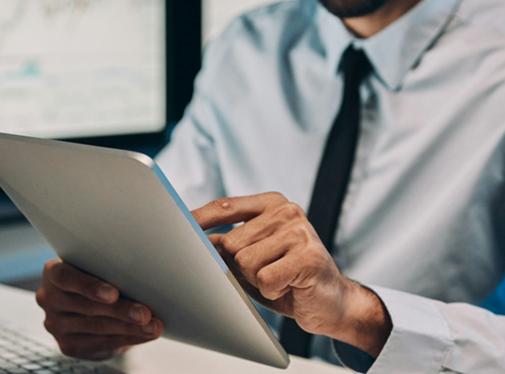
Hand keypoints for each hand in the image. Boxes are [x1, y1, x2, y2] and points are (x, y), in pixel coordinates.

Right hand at [35, 258, 163, 359]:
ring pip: (97, 327)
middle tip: (145, 314)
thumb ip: (111, 265)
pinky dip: (127, 339)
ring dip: (129, 328)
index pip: (65, 277)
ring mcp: (55, 324)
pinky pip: (100, 343)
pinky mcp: (67, 344)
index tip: (114, 293)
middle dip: (120, 311)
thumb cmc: (101, 275)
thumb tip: (147, 270)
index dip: (89, 286)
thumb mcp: (101, 265)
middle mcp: (48, 298)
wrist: (91, 304)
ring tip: (153, 327)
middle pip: (86, 306)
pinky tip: (144, 335)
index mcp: (53, 271)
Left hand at [192, 192, 391, 356]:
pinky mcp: (308, 256)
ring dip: (257, 280)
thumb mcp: (253, 257)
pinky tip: (288, 287)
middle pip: (231, 243)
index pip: (225, 206)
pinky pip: (265, 278)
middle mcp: (287, 211)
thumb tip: (190, 241)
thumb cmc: (287, 278)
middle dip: (240, 266)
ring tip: (279, 279)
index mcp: (272, 204)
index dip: (198, 219)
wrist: (330, 301)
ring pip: (246, 262)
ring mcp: (300, 232)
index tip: (174, 226)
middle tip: (265, 272)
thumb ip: (227, 245)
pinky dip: (272, 291)